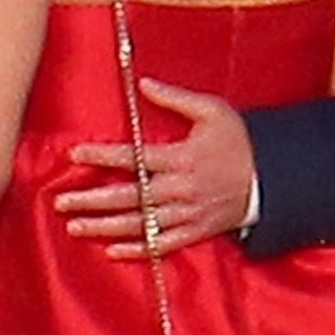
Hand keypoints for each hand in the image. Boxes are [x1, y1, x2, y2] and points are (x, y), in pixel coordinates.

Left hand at [56, 78, 255, 257]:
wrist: (273, 178)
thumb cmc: (240, 141)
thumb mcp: (212, 111)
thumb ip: (175, 98)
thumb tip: (143, 84)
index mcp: (181, 158)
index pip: (134, 159)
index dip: (102, 157)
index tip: (75, 155)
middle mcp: (180, 190)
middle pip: (128, 198)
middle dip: (92, 200)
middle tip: (61, 201)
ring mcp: (187, 215)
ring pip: (139, 225)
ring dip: (104, 227)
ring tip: (74, 227)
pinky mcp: (195, 232)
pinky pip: (162, 246)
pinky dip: (137, 250)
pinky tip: (111, 251)